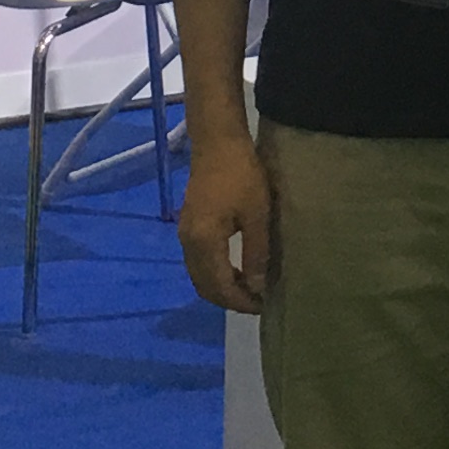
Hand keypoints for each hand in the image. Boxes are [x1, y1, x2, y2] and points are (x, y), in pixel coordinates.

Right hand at [180, 124, 274, 314]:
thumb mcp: (257, 215)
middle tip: (257, 302)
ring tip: (249, 289)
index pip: (219, 287)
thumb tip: (256, 287)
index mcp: (204, 243)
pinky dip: (215, 273)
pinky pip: (198, 262)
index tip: (263, 306)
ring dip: (221, 287)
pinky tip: (236, 270)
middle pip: (204, 286)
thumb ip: (256, 253)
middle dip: (229, 299)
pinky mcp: (188, 226)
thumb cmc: (242, 175)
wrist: (217, 141)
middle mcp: (188, 243)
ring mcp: (185, 234)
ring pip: (199, 276)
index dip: (240, 302)